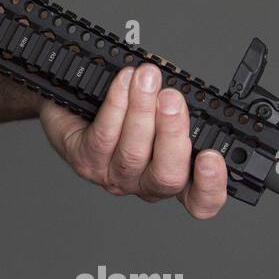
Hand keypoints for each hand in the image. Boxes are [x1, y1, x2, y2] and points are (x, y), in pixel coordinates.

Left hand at [39, 63, 227, 218]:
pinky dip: (116, 105)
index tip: (211, 157)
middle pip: (167, 175)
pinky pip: (104, 136)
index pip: (200, 199)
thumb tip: (180, 83)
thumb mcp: (157, 106)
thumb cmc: (120, 112)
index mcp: (172, 173)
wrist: (68, 108)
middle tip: (171, 99)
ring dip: (142, 110)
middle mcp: (144, 182)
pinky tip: (123, 83)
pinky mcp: (86, 162)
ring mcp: (113, 176)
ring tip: (146, 79)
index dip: (210, 186)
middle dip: (172, 132)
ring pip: (134, 152)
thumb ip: (174, 102)